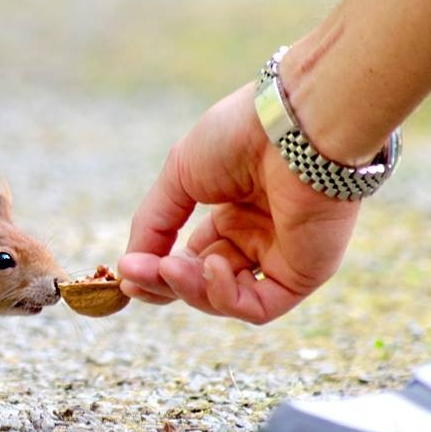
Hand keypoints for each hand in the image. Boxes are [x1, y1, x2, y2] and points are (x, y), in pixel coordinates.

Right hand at [116, 83, 360, 323]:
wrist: (293, 123)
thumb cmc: (241, 134)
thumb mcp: (179, 176)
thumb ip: (153, 224)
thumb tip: (128, 268)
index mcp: (235, 212)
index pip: (191, 258)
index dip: (158, 269)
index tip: (127, 271)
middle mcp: (259, 237)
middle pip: (202, 281)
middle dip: (165, 282)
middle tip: (135, 276)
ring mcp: (282, 258)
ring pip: (225, 299)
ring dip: (189, 290)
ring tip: (170, 267)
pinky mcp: (303, 274)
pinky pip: (257, 308)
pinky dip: (225, 297)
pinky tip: (211, 265)